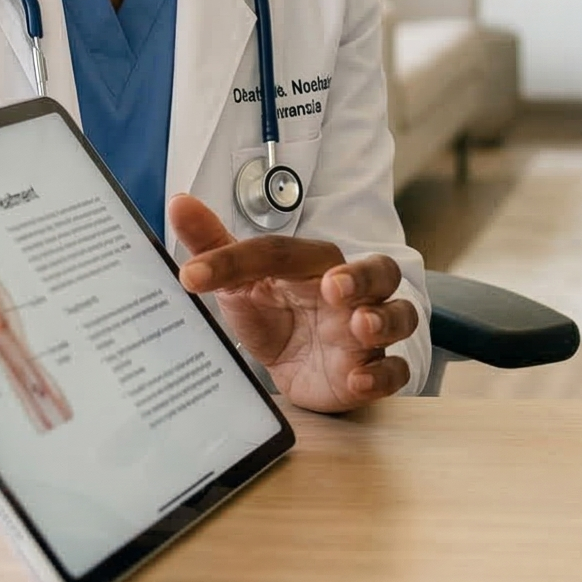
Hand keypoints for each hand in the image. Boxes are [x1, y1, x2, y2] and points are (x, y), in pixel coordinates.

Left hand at [170, 196, 417, 411]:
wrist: (297, 368)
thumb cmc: (278, 314)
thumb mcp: (242, 284)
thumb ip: (214, 245)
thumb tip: (180, 202)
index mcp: (315, 266)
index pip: (283, 252)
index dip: (239, 259)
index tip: (193, 276)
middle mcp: (351, 294)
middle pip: (378, 271)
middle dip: (362, 277)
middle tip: (334, 287)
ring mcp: (367, 334)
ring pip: (400, 315)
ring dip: (384, 320)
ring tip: (360, 327)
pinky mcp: (374, 371)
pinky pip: (394, 370)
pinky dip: (381, 374)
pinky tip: (357, 379)